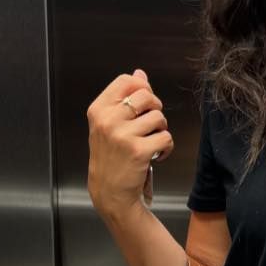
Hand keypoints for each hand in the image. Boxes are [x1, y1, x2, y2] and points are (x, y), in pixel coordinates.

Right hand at [86, 68, 173, 223]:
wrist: (110, 191)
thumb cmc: (111, 157)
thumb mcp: (109, 124)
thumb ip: (124, 97)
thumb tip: (140, 73)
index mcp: (98, 109)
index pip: (126, 81)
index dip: (142, 88)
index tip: (143, 104)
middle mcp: (108, 120)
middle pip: (146, 95)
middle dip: (155, 108)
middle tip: (150, 124)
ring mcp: (123, 135)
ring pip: (159, 117)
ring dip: (161, 130)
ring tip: (151, 141)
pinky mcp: (139, 150)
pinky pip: (166, 137)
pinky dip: (166, 147)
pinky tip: (156, 155)